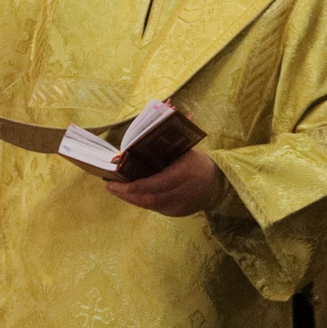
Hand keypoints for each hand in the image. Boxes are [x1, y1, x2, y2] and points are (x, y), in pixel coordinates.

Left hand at [104, 148, 218, 217]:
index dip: (133, 186)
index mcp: (183, 175)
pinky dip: (140, 200)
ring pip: (148, 205)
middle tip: (109, 186)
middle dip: (125, 193)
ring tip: (115, 189)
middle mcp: (180, 194)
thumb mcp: (186, 150)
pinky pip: (154, 207)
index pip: (155, 184)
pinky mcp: (176, 213)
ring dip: (130, 197)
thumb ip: (167, 143)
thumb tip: (158, 114)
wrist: (217, 185)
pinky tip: (130, 193)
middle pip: (147, 198)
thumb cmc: (198, 163)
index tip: (115, 182)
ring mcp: (178, 207)